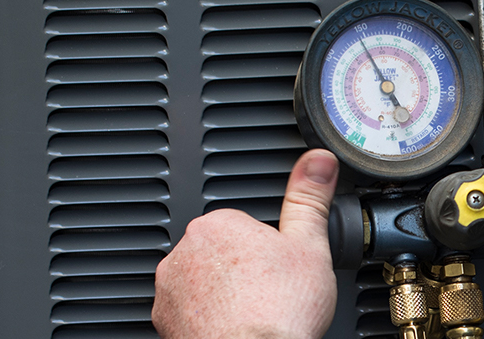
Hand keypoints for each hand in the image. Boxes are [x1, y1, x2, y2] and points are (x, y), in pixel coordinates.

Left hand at [154, 150, 339, 338]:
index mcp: (219, 225)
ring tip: (252, 310)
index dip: (267, 247)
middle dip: (241, 267)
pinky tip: (233, 326)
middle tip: (269, 289)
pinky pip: (187, 312)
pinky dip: (206, 318)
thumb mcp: (310, 246)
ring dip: (221, 292)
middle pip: (220, 253)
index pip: (242, 224)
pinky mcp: (165, 320)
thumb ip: (309, 198)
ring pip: (201, 281)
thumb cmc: (278, 312)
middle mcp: (185, 252)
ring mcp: (170, 289)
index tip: (279, 266)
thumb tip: (319, 161)